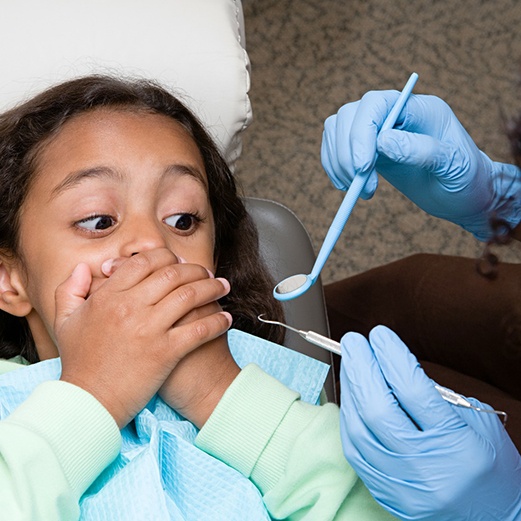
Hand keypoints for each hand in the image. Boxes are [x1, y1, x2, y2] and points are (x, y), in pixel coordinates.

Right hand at [54, 248, 231, 427]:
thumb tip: (84, 267)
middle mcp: (130, 307)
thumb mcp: (65, 321)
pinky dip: (217, 321)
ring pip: (190, 295)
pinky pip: (200, 329)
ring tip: (223, 288)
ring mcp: (149, 329)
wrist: (90, 402)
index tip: (179, 262)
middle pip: (173, 274)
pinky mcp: (166, 352)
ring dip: (213, 288)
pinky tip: (226, 318)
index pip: (145, 262)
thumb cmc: (80, 363)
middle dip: (196, 270)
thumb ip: (70, 289)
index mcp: (108, 296)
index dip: (167, 257)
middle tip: (208, 274)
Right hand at [321, 91, 520, 239]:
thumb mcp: (452, 165)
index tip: (362, 167)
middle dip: (348, 153)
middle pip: (349, 116)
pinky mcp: (367, 150)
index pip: (375, 104)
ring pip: (336, 130)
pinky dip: (334, 167)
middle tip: (363, 185)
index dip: (361, 132)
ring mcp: (377, 131)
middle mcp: (394, 114)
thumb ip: (421, 150)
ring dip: (338, 162)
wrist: (464, 194)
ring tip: (359, 190)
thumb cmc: (465, 177)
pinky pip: (335, 148)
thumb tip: (382, 141)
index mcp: (418, 108)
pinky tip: (348, 187)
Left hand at [339, 325, 520, 520]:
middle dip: (361, 368)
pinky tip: (350, 397)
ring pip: (360, 429)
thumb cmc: (490, 469)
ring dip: (350, 389)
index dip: (391, 356)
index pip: (414, 390)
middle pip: (378, 409)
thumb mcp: (479, 424)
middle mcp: (426, 466)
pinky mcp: (386, 493)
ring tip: (350, 364)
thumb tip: (395, 366)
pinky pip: (355, 451)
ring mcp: (402, 484)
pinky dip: (349, 418)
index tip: (379, 335)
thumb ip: (438, 396)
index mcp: (457, 445)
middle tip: (353, 342)